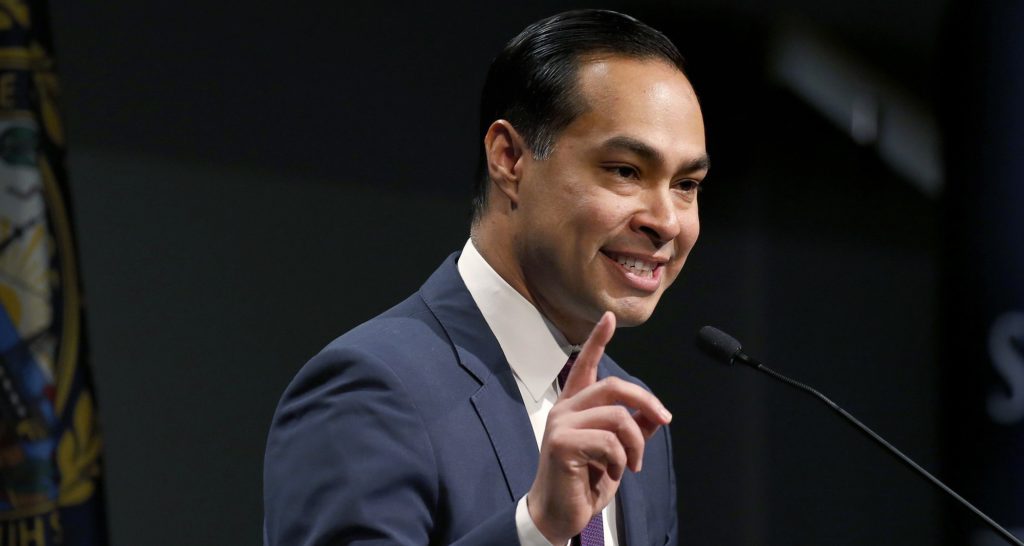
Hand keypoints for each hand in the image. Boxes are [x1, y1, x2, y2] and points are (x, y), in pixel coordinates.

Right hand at [526, 311, 672, 544]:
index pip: (585, 365)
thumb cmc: (585, 482)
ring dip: (636, 443)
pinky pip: (609, 441)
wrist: (560, 514)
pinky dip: (620, 460)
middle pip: (614, 386)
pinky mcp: (561, 443)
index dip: (598, 340)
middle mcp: (565, 409)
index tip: (609, 318)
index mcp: (575, 407)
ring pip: (618, 416)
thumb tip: (656, 414)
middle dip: (647, 402)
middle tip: (664, 420)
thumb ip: (634, 429)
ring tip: (631, 464)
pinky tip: (612, 472)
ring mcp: (561, 424)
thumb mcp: (617, 453)